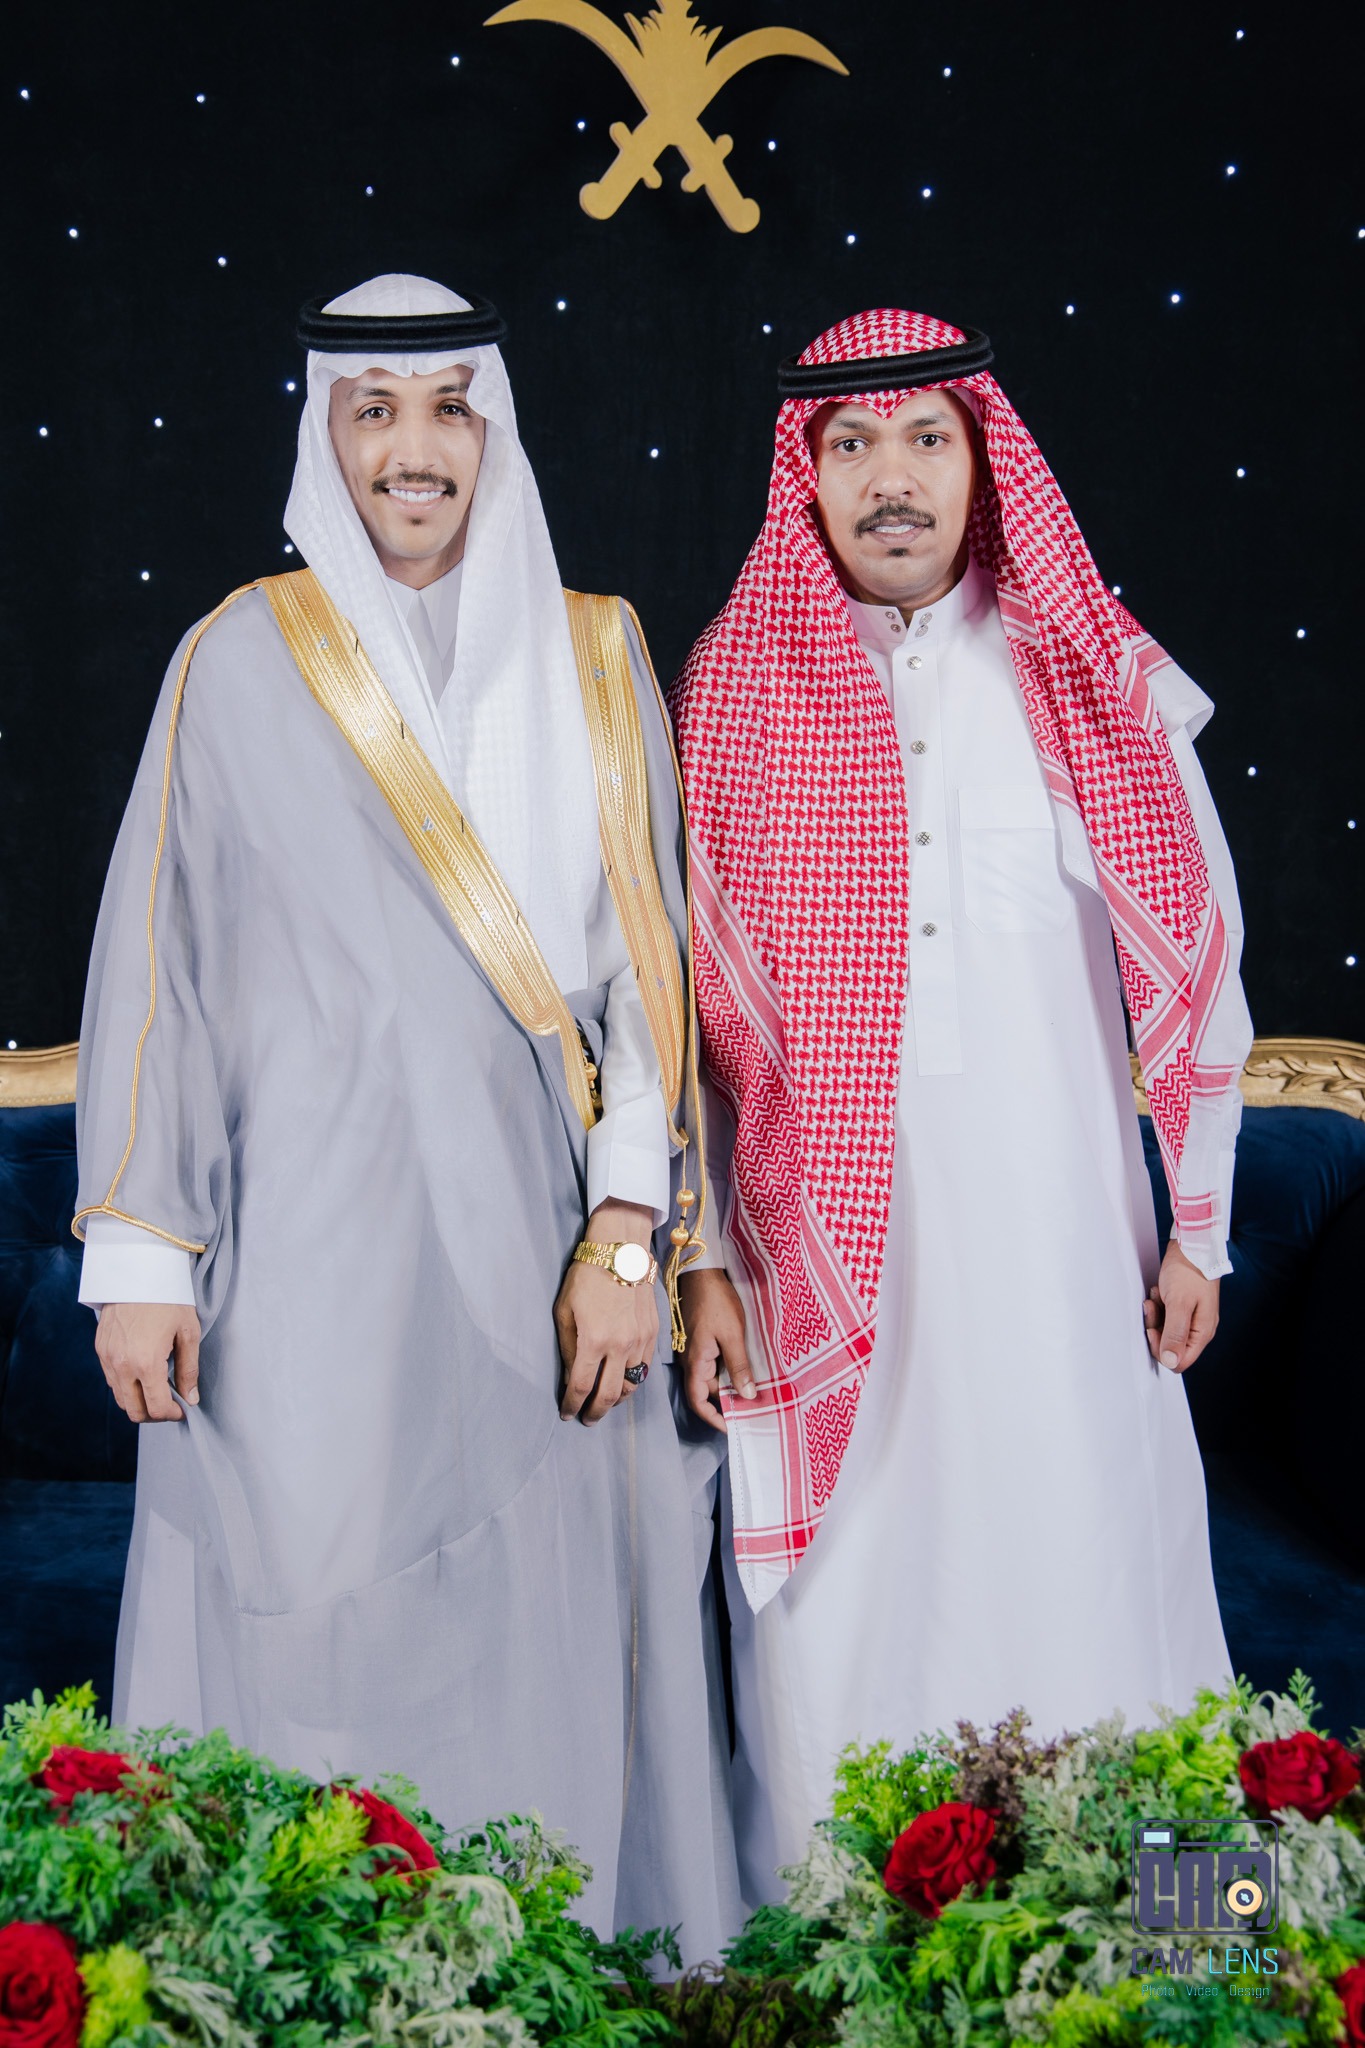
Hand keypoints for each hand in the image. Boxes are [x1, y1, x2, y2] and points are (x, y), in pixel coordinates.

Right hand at [95, 1302, 200, 1421]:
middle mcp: (122, 1365)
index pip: (156, 1408)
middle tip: (169, 1404)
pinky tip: (142, 1374)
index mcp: (147, 1363)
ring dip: (138, 1401)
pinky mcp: (100, 1349)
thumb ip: (189, 1370)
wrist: (139, 1272)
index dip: (171, 1414)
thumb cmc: (169, 1300)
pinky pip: (111, 1380)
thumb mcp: (188, 1333)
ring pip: (120, 1398)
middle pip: (134, 1411)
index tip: (181, 1409)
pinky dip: (126, 1385)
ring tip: (157, 1388)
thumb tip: (191, 1398)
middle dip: (154, 1414)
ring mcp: (108, 1358)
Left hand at [553, 1200, 658, 1425]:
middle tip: (587, 1419)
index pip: (581, 1387)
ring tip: (604, 1402)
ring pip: (631, 1386)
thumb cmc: (585, 1277)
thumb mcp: (564, 1311)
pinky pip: (644, 1369)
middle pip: (609, 1395)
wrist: (621, 1252)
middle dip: (595, 1412)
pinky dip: (633, 1381)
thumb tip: (570, 1377)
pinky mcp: (653, 1334)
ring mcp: (639, 1341)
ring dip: (616, 1399)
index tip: (567, 1413)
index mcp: (592, 1340)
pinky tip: (623, 1381)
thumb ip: (567, 1348)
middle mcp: (619, 1345)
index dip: (572, 1405)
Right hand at [677, 1268, 756, 1432]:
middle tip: (754, 1411)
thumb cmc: (716, 1302)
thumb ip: (739, 1366)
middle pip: (709, 1393)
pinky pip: (715, 1365)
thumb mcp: (732, 1334)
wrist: (702, 1273)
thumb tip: (747, 1396)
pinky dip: (730, 1373)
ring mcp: (697, 1351)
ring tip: (755, 1394)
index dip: (714, 1418)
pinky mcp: (703, 1341)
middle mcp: (693, 1361)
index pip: (700, 1402)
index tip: (733, 1428)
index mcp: (696, 1363)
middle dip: (728, 1405)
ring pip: (714, 1378)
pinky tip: (747, 1371)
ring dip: (731, 1388)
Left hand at [1143, 1241, 1219, 1373]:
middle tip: (1152, 1307)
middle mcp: (1199, 1329)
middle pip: (1171, 1346)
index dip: (1162, 1351)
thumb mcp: (1178, 1304)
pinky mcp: (1184, 1307)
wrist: (1193, 1246)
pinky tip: (1159, 1292)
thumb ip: (1174, 1334)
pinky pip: (1167, 1317)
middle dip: (1156, 1329)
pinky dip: (1160, 1306)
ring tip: (1156, 1296)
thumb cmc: (1188, 1272)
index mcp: (1202, 1332)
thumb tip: (1171, 1362)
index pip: (1180, 1361)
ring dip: (1156, 1315)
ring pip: (1166, 1331)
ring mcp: (1192, 1318)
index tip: (1152, 1331)